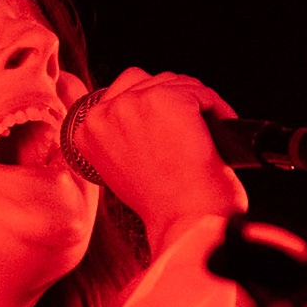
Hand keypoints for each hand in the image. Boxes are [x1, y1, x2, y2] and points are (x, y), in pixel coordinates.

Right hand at [72, 68, 247, 256]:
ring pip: (178, 83)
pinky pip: (202, 92)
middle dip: (177, 101)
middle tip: (193, 129)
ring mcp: (135, 103)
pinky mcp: (168, 100)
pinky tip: (220, 130)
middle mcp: (105, 112)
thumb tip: (146, 117)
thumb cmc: (162, 207)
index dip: (152, 105)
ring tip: (207, 132)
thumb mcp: (123, 171)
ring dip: (197, 104)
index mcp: (87, 131)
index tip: (170, 124)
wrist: (184, 224)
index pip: (122, 92)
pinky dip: (217, 108)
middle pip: (150, 82)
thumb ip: (122, 138)